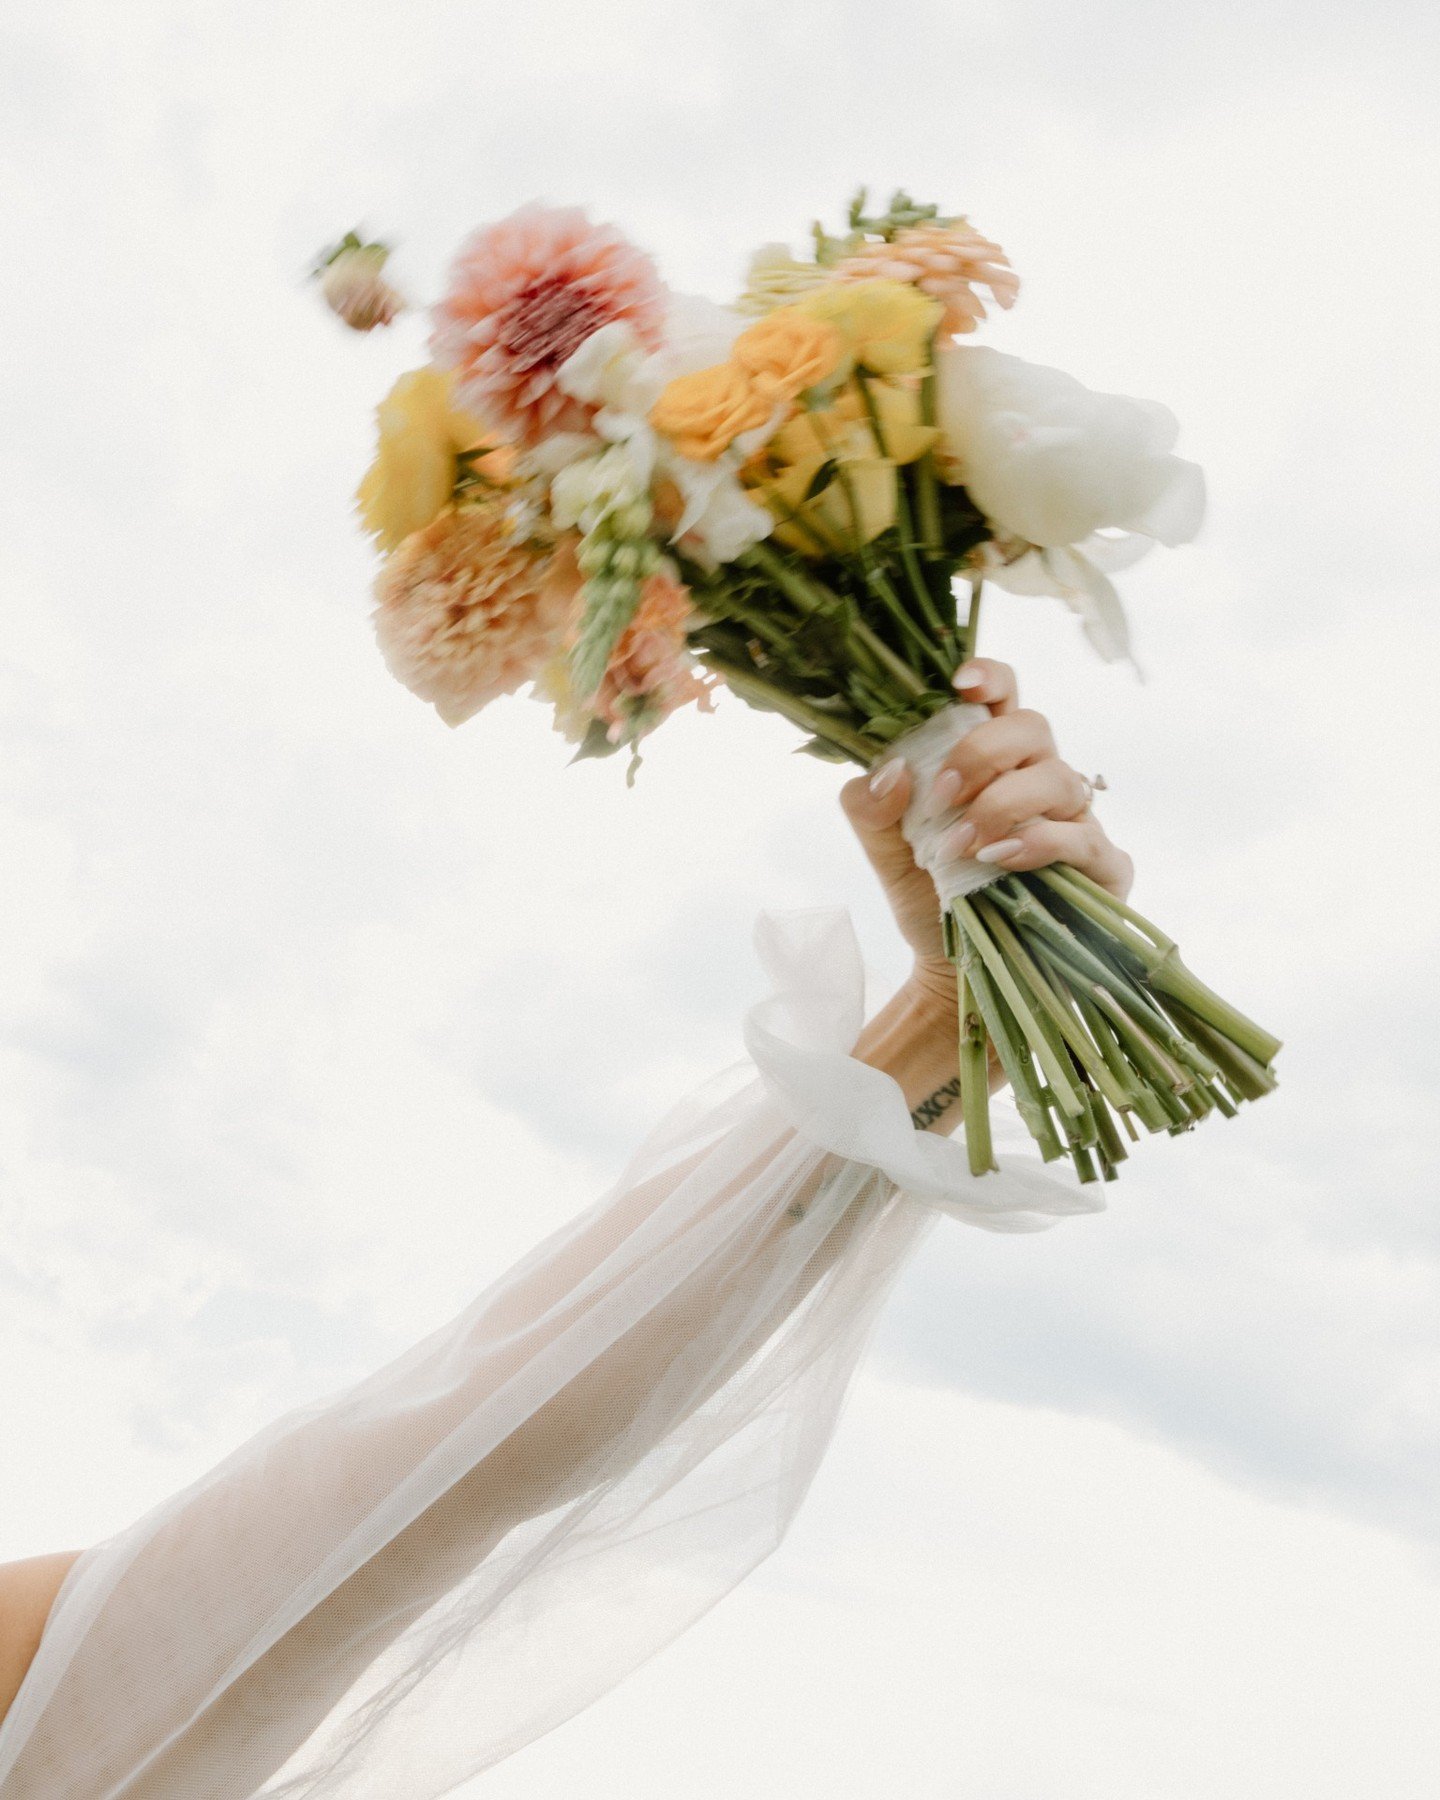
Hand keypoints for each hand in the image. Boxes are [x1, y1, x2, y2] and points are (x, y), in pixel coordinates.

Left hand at [839, 658, 1133, 1002]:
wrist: (952, 975)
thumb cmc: (929, 897)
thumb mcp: (884, 851)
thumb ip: (870, 808)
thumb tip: (891, 772)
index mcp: (993, 762)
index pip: (1003, 699)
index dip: (989, 677)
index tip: (958, 685)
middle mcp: (1040, 781)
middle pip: (1034, 727)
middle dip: (984, 752)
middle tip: (941, 795)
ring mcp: (1077, 821)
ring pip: (1059, 778)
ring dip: (1000, 806)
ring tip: (957, 848)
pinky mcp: (1102, 869)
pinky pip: (1084, 838)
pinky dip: (1038, 843)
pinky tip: (999, 860)